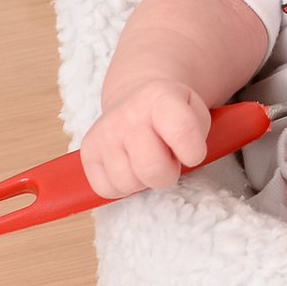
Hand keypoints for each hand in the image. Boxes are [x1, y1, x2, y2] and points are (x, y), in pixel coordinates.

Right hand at [78, 79, 210, 199]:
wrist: (136, 96)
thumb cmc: (171, 112)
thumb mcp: (196, 110)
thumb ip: (198, 133)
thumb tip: (187, 158)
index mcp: (160, 98)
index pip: (181, 131)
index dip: (193, 152)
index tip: (193, 153)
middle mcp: (128, 114)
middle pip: (152, 169)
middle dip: (167, 173)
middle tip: (167, 158)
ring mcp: (104, 133)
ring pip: (128, 183)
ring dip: (143, 180)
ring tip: (147, 159)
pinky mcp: (88, 151)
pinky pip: (107, 189)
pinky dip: (122, 186)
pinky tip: (129, 166)